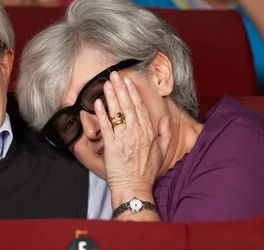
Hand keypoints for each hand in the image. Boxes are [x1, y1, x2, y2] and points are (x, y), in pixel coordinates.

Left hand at [94, 72, 169, 199]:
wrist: (135, 188)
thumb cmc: (146, 172)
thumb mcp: (162, 152)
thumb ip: (164, 133)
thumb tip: (165, 117)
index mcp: (148, 133)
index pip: (140, 107)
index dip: (133, 92)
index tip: (128, 81)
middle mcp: (137, 133)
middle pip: (128, 105)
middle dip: (120, 88)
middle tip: (114, 75)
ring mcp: (124, 138)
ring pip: (117, 112)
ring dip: (111, 96)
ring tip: (106, 83)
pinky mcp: (112, 146)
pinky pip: (106, 126)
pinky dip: (101, 114)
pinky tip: (97, 103)